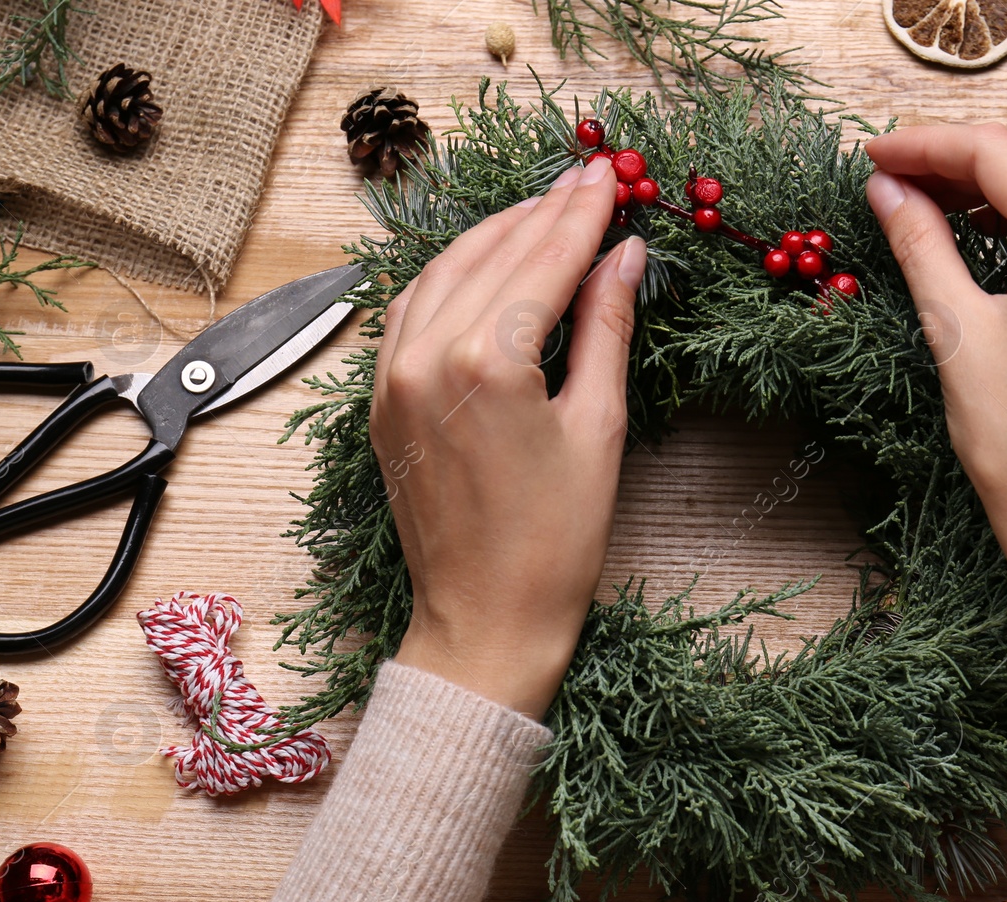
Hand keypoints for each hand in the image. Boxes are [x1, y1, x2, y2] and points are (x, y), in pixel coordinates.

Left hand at [370, 156, 645, 716]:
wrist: (485, 622)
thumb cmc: (554, 543)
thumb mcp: (597, 428)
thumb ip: (606, 329)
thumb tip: (625, 256)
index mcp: (486, 362)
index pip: (543, 261)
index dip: (583, 214)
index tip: (610, 175)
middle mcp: (426, 356)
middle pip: (493, 255)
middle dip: (543, 212)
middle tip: (587, 179)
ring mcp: (392, 377)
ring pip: (444, 272)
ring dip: (495, 234)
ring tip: (542, 208)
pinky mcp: (380, 400)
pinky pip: (410, 311)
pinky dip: (450, 275)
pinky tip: (482, 261)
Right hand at [865, 124, 1006, 589]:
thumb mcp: (957, 330)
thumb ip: (921, 244)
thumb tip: (886, 188)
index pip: (994, 152)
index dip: (924, 145)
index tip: (870, 154)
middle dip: (952, 161)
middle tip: (885, 173)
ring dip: (985, 187)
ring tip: (917, 199)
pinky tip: (974, 228)